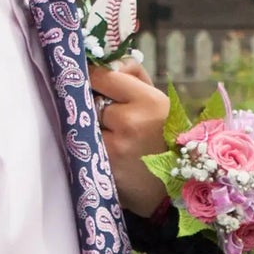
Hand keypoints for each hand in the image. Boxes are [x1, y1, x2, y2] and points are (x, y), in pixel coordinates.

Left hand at [90, 61, 171, 216]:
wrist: (170, 191)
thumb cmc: (162, 139)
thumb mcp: (159, 103)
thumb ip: (134, 76)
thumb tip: (108, 61)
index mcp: (150, 101)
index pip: (104, 75)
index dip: (92, 76)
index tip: (88, 78)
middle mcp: (132, 121)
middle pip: (90, 99)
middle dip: (91, 103)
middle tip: (97, 110)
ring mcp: (115, 145)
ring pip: (84, 121)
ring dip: (88, 124)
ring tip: (102, 132)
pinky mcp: (102, 165)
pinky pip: (83, 142)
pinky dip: (86, 142)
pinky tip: (97, 148)